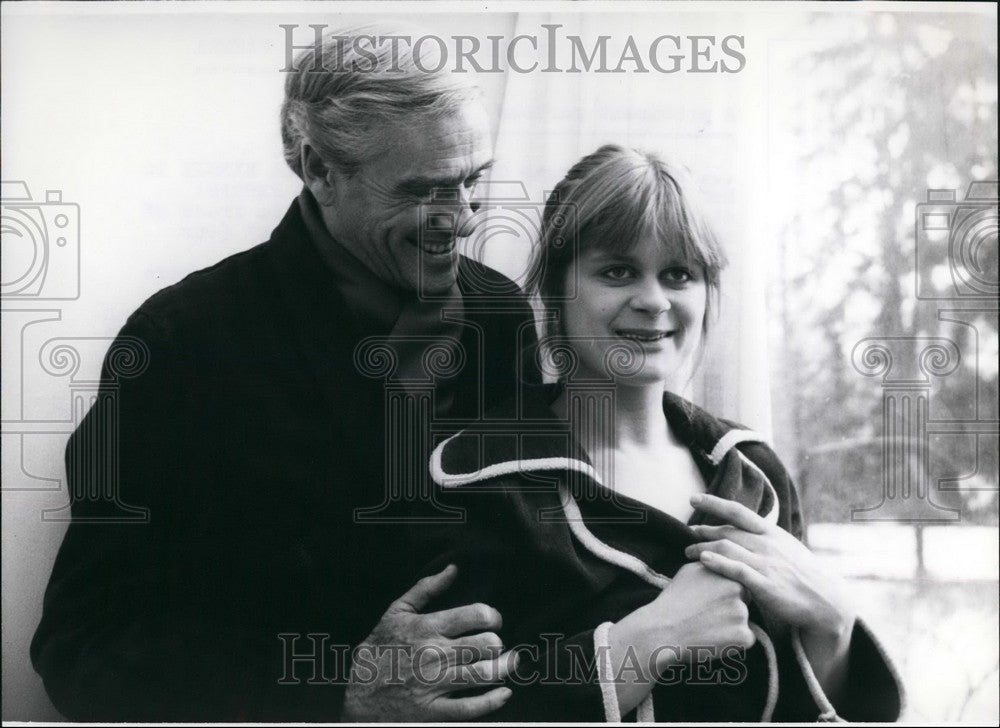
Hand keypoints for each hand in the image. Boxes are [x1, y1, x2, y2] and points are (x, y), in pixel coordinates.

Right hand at [342, 564, 517, 721]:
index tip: (494, 621)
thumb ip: (426, 588)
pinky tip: (504, 693)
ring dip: (504, 668)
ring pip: (483, 674)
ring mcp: (434, 685)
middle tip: (498, 644)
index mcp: (426, 628)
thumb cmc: (379, 650)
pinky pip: (471, 708)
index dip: (493, 616)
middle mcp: (433, 654)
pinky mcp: (433, 712)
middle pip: (485, 645)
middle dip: (498, 643)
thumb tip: (454, 568)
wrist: (356, 697)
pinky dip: (493, 700)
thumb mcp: (396, 612)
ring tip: (510, 663)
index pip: (474, 615)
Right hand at [615, 562, 754, 674]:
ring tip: (707, 628)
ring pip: (744, 622)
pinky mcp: (743, 637)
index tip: (710, 602)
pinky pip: (745, 640)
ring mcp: (743, 615)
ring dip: (731, 626)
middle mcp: (740, 592)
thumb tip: (719, 562)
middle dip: (732, 609)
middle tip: (709, 616)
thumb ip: (711, 565)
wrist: (663, 629)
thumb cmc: (673, 600)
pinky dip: (734, 643)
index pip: (739, 585)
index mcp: (729, 575)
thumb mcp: (689, 571)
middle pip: (744, 603)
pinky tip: (714, 640)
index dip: (725, 595)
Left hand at [685, 493, 854, 640]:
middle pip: (727, 531)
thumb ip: (763, 537)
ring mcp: (766, 564)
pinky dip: (717, 562)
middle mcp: (767, 544)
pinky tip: (703, 560)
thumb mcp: (785, 547)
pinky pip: (737, 570)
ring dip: (703, 547)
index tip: (693, 498)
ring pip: (727, 548)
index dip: (714, 502)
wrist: (826, 601)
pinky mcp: (766, 585)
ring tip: (688, 551)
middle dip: (703, 530)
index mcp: (771, 533)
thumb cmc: (802, 574)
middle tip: (687, 533)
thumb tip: (742, 528)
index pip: (738, 511)